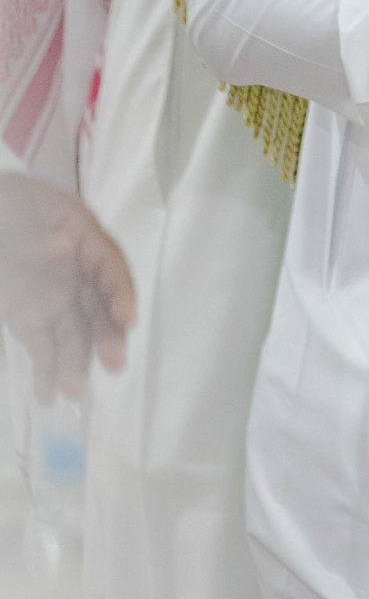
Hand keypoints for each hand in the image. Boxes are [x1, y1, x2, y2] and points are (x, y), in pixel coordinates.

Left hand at [0, 174, 136, 401]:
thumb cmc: (12, 204)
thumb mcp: (35, 204)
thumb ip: (51, 231)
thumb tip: (61, 250)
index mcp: (84, 241)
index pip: (110, 269)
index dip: (120, 294)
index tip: (126, 317)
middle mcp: (76, 276)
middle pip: (98, 309)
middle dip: (108, 336)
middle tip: (113, 362)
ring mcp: (54, 300)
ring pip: (73, 335)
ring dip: (76, 364)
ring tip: (72, 391)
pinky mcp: (30, 320)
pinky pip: (43, 348)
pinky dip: (47, 372)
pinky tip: (47, 395)